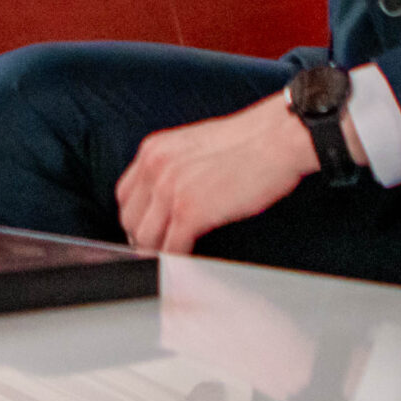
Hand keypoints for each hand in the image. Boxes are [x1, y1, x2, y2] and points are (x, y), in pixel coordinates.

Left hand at [116, 92, 321, 253]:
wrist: (275, 139)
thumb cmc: (246, 144)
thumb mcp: (193, 147)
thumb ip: (172, 169)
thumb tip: (166, 199)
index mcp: (153, 150)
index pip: (125, 196)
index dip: (137, 218)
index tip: (148, 229)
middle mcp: (154, 167)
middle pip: (130, 220)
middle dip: (144, 238)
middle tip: (162, 249)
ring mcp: (170, 190)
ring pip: (145, 239)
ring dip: (159, 253)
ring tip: (175, 259)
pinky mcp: (190, 211)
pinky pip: (171, 248)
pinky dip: (178, 260)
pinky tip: (189, 261)